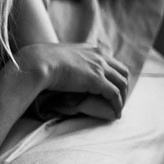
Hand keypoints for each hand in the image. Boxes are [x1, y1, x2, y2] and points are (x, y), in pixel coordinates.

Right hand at [15, 43, 129, 119]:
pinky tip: (115, 113)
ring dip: (123, 98)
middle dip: (124, 87)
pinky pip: (114, 94)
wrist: (39, 62)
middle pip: (123, 72)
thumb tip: (63, 70)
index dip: (115, 75)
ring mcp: (99, 67)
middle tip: (119, 99)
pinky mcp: (97, 80)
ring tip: (118, 109)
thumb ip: (68, 61)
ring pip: (122, 84)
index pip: (112, 61)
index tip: (113, 87)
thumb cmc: (43, 60)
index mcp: (91, 49)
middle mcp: (99, 56)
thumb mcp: (61, 56)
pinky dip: (117, 105)